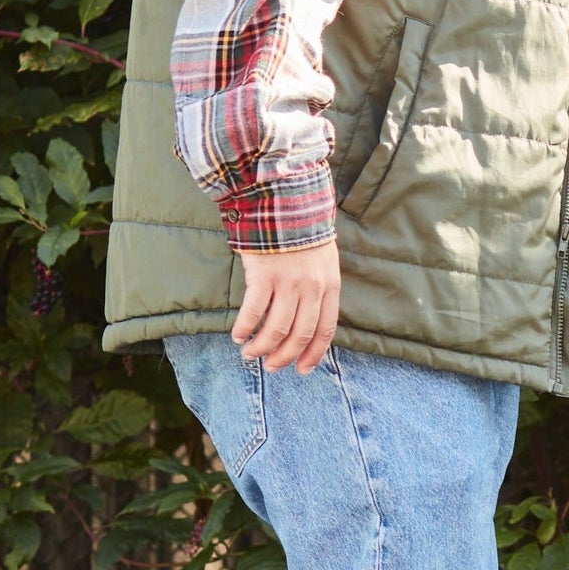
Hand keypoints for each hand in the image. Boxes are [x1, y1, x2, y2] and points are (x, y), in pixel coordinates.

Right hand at [231, 244, 339, 374]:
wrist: (286, 200)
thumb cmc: (302, 232)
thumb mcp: (324, 261)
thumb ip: (319, 288)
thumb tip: (307, 320)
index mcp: (330, 286)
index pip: (325, 330)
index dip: (313, 354)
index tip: (302, 369)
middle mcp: (312, 288)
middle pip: (300, 334)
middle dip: (285, 356)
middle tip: (272, 366)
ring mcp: (288, 282)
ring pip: (276, 328)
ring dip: (262, 347)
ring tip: (250, 354)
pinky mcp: (264, 274)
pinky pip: (253, 311)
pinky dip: (245, 327)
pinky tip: (238, 335)